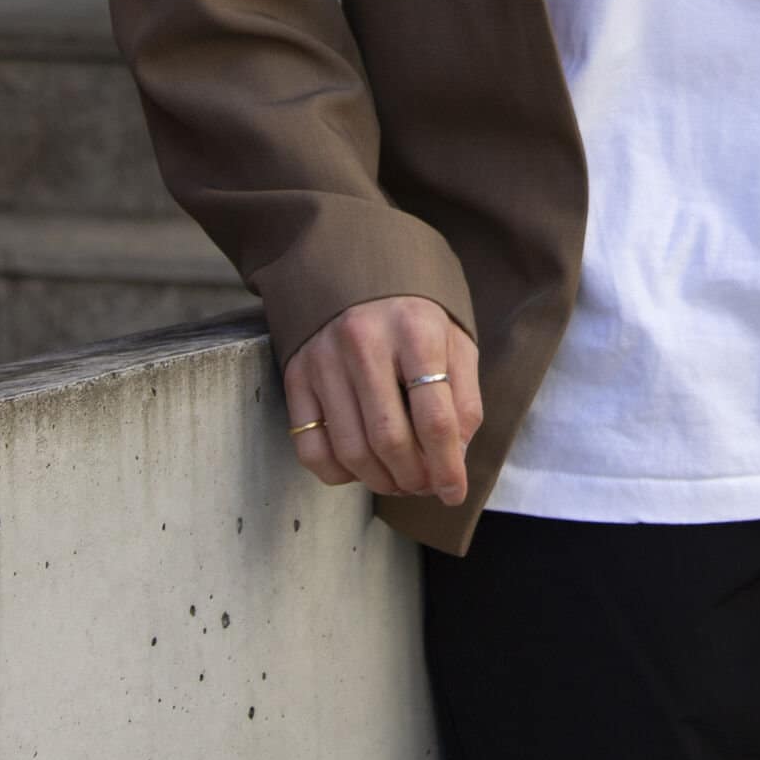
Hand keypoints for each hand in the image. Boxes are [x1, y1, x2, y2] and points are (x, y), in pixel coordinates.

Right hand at [282, 295, 481, 504]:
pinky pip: (311, 448)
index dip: (448, 466)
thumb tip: (456, 456)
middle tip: (426, 486)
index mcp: (416, 330)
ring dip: (380, 481)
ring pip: (351, 450)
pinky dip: (338, 473)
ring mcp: (325, 360)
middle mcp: (365, 343)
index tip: (455, 493)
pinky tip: (361, 468)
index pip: (435, 418)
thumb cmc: (414, 312)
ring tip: (400, 481)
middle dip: (414, 478)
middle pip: (390, 439)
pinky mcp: (296, 375)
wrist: (354, 266)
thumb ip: (464, 396)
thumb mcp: (454, 339)